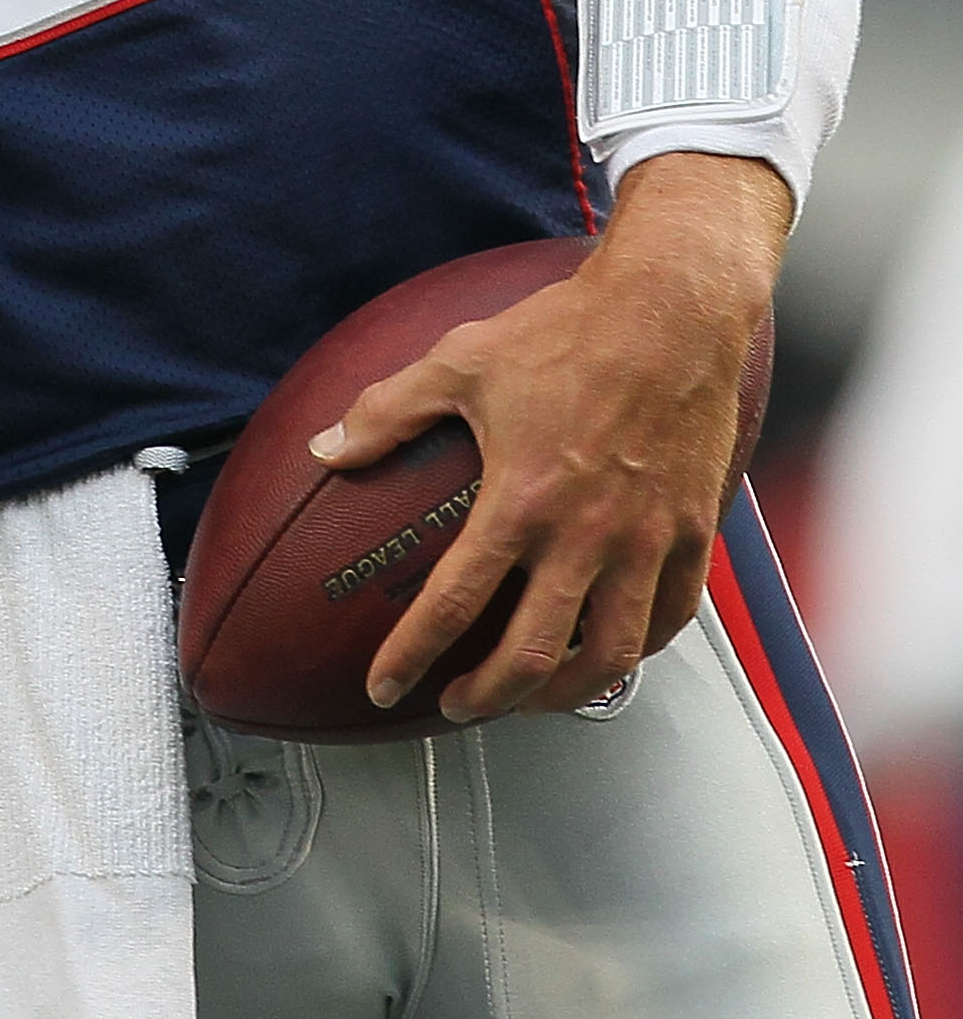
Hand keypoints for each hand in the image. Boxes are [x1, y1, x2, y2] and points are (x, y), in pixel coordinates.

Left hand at [309, 155, 789, 721]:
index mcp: (521, 500)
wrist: (669, 312)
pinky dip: (635, 653)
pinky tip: (607, 654)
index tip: (384, 687)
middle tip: (455, 706)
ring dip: (561, 693)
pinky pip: (671, 620)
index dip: (410, 655)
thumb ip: (386, 412)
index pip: (453, 604)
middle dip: (486, 697)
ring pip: (609, 657)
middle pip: (533, 655)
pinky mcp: (693, 534)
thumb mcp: (457, 362)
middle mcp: (586, 535)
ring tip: (528, 696)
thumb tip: (325, 451)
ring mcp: (646, 541)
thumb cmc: (562, 332)